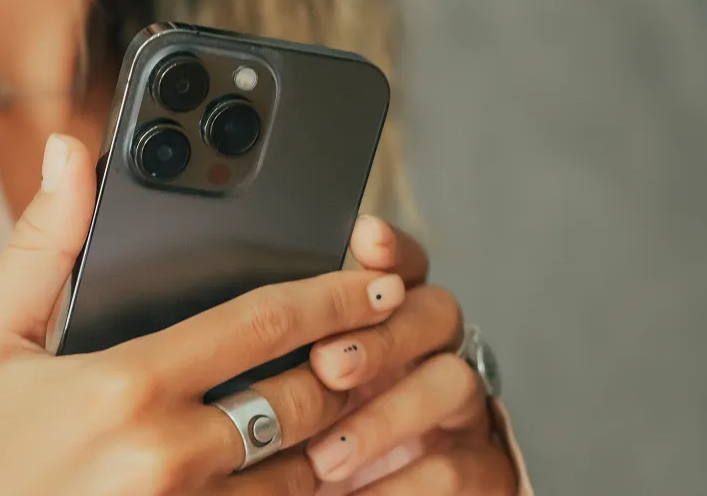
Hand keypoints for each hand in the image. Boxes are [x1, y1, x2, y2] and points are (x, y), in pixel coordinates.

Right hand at [0, 135, 409, 495]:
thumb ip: (42, 245)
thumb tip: (74, 154)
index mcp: (124, 384)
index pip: (263, 325)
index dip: (334, 295)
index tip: (377, 280)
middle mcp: (166, 456)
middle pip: (303, 399)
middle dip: (354, 365)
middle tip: (384, 339)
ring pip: (302, 475)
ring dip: (338, 437)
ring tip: (359, 404)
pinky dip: (301, 495)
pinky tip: (319, 470)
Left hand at [301, 216, 519, 494]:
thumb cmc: (310, 445)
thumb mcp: (290, 396)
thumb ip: (279, 355)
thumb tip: (222, 332)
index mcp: (388, 323)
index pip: (402, 267)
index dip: (392, 249)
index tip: (367, 236)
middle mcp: (435, 353)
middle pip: (436, 311)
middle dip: (382, 334)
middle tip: (328, 366)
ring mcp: (464, 410)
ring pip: (452, 382)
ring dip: (387, 416)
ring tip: (325, 457)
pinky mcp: (484, 468)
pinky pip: (454, 469)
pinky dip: (398, 486)